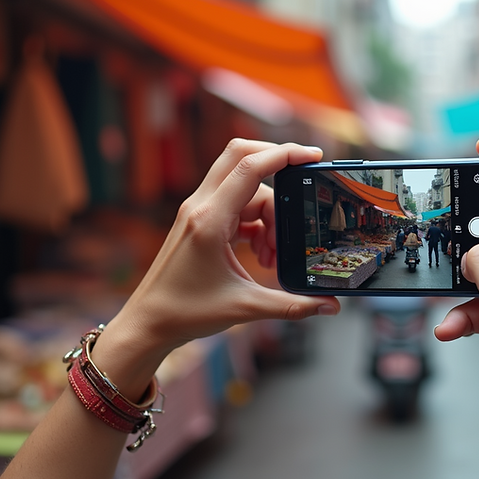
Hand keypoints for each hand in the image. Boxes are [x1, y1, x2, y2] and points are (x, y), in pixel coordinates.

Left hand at [94, 140, 339, 398]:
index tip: (313, 155)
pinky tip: (262, 253)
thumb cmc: (185, 314)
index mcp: (210, 220)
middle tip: (303, 181)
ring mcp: (197, 212)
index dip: (285, 154)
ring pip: (243, 186)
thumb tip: (330, 306)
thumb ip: (293, 306)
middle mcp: (200, 207)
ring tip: (273, 252)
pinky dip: (255, 221)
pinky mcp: (198, 222)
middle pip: (241, 156)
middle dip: (276, 162)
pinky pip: (235, 204)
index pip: (250, 167)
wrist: (147, 324)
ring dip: (268, 210)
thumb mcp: (246, 308)